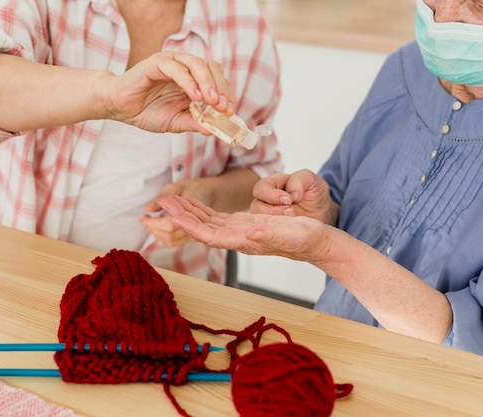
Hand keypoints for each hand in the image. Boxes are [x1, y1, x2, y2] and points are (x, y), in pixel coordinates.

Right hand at [105, 51, 233, 133]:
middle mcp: (185, 68)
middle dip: (222, 88)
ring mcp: (172, 63)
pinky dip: (189, 81)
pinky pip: (177, 68)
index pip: (218, 80)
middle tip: (224, 107)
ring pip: (198, 64)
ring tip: (212, 102)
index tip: (230, 112)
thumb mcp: (175, 123)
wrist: (120, 108)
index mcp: (193, 80)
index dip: (227, 94)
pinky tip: (195, 96)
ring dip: (208, 83)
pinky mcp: (157, 62)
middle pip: (212, 69)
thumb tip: (212, 130)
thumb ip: (193, 123)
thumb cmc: (146, 112)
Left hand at [139, 179, 212, 246]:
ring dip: (157, 233)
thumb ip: (164, 196)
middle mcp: (195, 230)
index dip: (153, 223)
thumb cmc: (196, 188)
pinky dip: (163, 235)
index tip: (143, 217)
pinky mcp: (191, 236)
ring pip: (170, 240)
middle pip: (169, 236)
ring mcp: (193, 234)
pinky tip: (160, 224)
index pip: (169, 225)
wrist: (213, 194)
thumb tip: (148, 208)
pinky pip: (174, 241)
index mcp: (193, 216)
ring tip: (152, 220)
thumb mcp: (179, 186)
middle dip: (153, 228)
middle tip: (145, 218)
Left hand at [159, 195, 329, 261]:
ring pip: (208, 223)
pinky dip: (204, 210)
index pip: (210, 235)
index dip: (189, 225)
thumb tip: (250, 232)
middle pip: (203, 228)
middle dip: (182, 215)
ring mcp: (241, 232)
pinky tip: (194, 204)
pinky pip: (218, 219)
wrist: (319, 242)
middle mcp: (238, 239)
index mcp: (245, 241)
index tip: (172, 214)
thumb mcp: (290, 234)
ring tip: (172, 199)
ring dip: (190, 212)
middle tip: (163, 200)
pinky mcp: (246, 225)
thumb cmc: (307, 239)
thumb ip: (270, 234)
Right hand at [250, 169, 338, 224]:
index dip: (271, 194)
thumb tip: (291, 194)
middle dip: (273, 210)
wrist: (323, 214)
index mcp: (272, 185)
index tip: (288, 200)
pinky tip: (288, 231)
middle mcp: (266, 201)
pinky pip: (266, 233)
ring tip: (293, 220)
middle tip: (291, 212)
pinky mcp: (272, 231)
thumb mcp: (311, 181)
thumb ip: (300, 180)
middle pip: (256, 206)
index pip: (261, 188)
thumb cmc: (314, 194)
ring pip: (259, 221)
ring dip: (275, 222)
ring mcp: (268, 217)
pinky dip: (275, 232)